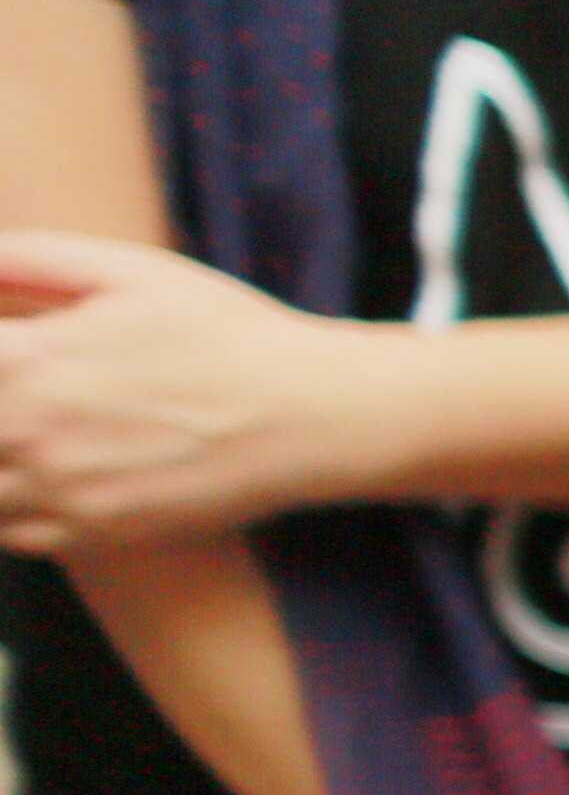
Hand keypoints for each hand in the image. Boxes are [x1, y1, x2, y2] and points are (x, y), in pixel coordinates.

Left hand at [0, 234, 365, 545]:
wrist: (313, 416)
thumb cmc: (227, 334)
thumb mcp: (129, 270)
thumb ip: (28, 258)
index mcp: (25, 360)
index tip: (8, 349)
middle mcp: (27, 433)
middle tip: (21, 390)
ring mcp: (59, 493)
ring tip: (26, 433)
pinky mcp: (93, 535)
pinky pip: (9, 533)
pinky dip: (7, 506)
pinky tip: (37, 474)